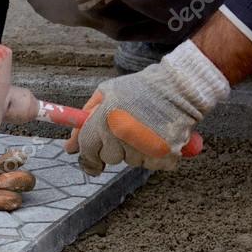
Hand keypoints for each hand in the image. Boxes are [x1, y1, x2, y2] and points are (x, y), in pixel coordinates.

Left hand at [65, 40, 229, 174]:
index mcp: (105, 121)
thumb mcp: (106, 93)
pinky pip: (151, 164)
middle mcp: (123, 137)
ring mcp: (144, 148)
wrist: (181, 87)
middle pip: (109, 158)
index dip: (89, 156)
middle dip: (114, 148)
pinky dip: (155, 155)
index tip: (92, 160)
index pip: (88, 151)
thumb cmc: (142, 88)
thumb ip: (84, 119)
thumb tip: (70, 147)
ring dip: (135, 151)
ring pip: (131, 162)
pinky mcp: (164, 156)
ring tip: (146, 128)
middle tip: (127, 129)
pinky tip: (159, 136)